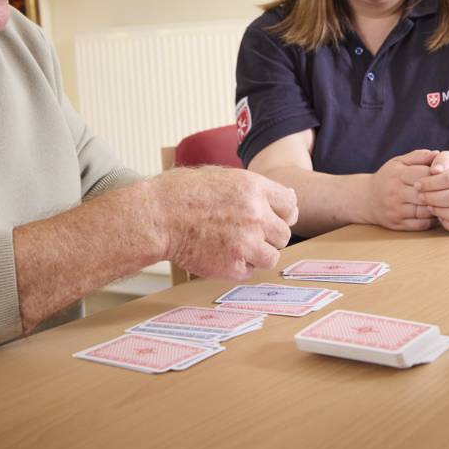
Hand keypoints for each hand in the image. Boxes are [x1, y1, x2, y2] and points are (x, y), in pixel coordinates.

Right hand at [148, 166, 297, 280]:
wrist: (157, 216)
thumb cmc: (182, 193)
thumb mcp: (223, 176)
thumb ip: (254, 188)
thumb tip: (283, 197)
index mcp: (255, 188)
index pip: (291, 205)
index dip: (283, 213)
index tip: (272, 218)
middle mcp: (256, 214)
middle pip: (284, 234)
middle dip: (269, 235)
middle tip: (247, 234)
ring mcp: (246, 242)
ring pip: (272, 256)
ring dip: (258, 254)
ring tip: (236, 247)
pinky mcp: (232, 265)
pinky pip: (250, 271)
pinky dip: (239, 267)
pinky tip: (221, 255)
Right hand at [365, 149, 437, 230]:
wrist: (367, 199)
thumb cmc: (388, 178)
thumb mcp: (399, 162)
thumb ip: (418, 156)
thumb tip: (438, 154)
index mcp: (397, 175)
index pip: (423, 175)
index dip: (439, 176)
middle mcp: (395, 193)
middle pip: (424, 195)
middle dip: (440, 194)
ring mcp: (395, 210)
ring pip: (424, 211)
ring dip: (438, 208)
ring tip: (448, 204)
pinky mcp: (397, 224)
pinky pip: (420, 225)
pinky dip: (432, 220)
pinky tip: (438, 214)